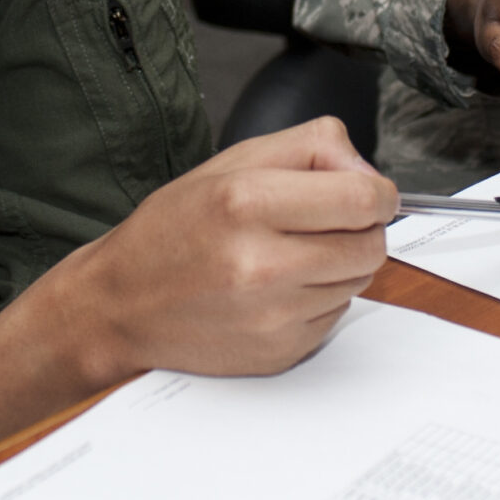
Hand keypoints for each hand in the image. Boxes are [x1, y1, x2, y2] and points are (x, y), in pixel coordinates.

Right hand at [0, 119, 395, 452]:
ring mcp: (272, 315)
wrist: (121, 304)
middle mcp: (260, 263)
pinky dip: (320, 298)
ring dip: (341, 264)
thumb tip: (367, 171)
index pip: (362, 198)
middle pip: (370, 244)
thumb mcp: (234, 162)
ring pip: (358, 281)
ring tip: (292, 254)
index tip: (370, 194)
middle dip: (363, 228)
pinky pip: (335, 316)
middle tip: (329, 223)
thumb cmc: (175, 229)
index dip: (378, 193)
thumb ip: (311, 147)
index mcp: (246, 202)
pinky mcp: (279, 351)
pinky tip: (279, 288)